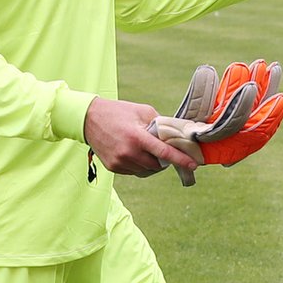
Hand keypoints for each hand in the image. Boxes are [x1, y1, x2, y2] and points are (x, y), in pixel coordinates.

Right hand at [83, 96, 197, 177]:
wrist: (89, 119)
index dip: (181, 159)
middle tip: (163, 150)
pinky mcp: (114, 167)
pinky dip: (140, 165)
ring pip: (146, 170)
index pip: (164, 152)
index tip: (194, 164)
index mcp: (137, 137)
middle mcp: (128, 152)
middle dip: (164, 159)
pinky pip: (135, 172)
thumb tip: (178, 134)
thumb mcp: (142, 111)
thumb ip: (161, 124)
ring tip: (145, 149)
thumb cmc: (118, 112)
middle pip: (157, 165)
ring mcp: (120, 162)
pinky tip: (135, 153)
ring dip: (152, 163)